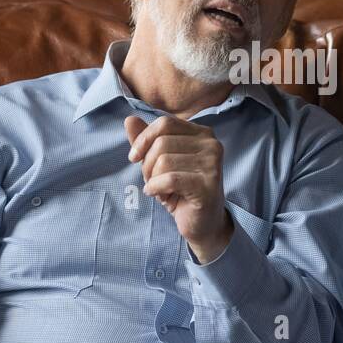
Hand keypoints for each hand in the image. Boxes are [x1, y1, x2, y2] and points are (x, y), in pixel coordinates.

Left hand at [125, 114, 232, 261]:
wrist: (202, 223)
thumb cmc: (180, 190)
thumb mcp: (159, 163)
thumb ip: (146, 141)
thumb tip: (129, 119)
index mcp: (202, 133)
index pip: (164, 123)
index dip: (143, 139)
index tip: (133, 158)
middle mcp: (211, 144)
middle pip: (161, 142)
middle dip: (147, 165)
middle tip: (153, 181)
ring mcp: (212, 164)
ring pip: (163, 161)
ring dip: (153, 180)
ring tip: (162, 191)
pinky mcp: (209, 184)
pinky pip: (169, 179)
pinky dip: (157, 189)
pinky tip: (162, 197)